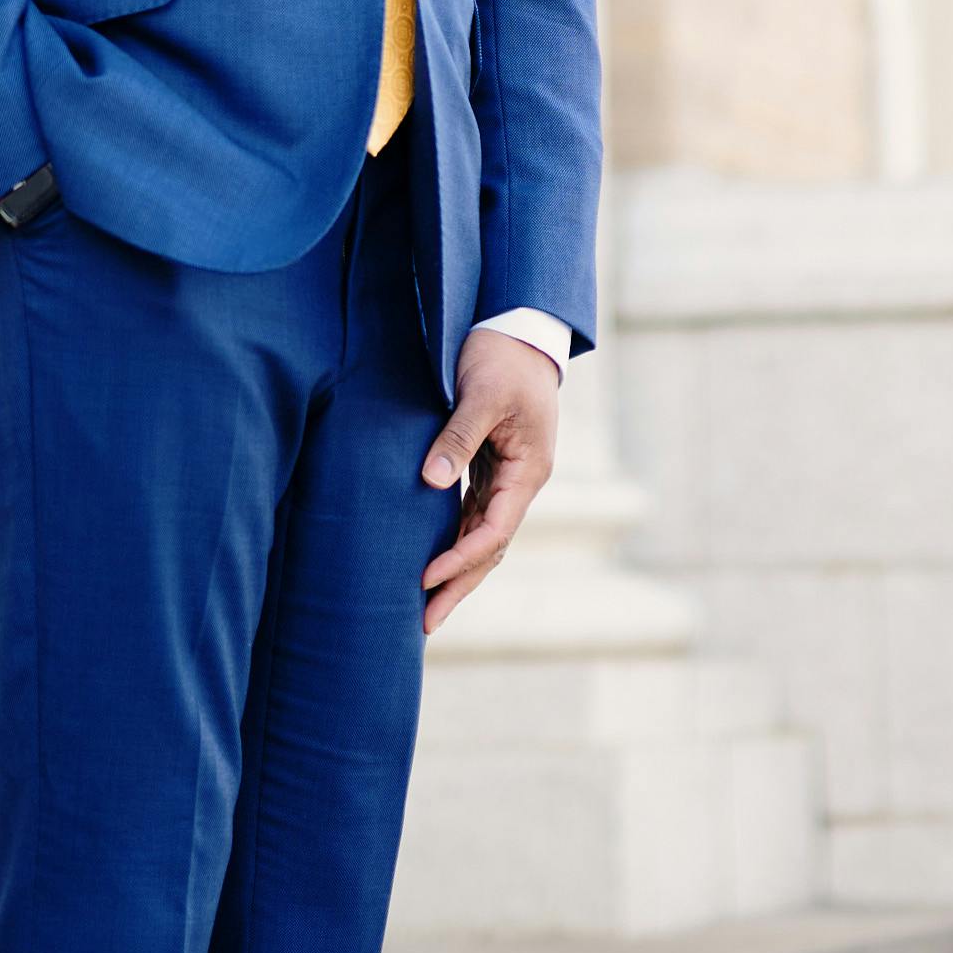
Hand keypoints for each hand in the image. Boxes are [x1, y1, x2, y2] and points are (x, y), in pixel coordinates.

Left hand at [418, 327, 564, 636]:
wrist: (520, 328)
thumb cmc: (502, 356)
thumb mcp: (481, 393)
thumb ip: (458, 438)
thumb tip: (431, 482)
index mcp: (528, 470)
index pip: (494, 530)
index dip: (460, 558)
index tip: (424, 578)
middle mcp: (522, 481)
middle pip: (491, 547)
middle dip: (459, 586)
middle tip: (424, 624)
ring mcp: (508, 476)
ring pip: (482, 536)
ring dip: (457, 571)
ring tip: (424, 606)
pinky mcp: (491, 466)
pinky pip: (474, 515)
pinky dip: (455, 541)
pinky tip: (432, 560)